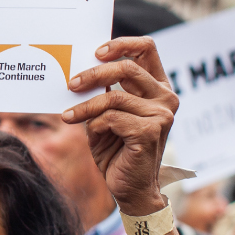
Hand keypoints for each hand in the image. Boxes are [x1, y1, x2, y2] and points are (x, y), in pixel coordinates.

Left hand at [63, 37, 178, 216]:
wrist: (130, 190)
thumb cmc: (117, 151)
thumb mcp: (107, 115)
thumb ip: (104, 92)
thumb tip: (82, 69)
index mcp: (158, 88)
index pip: (146, 48)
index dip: (121, 44)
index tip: (96, 52)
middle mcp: (165, 97)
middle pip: (127, 67)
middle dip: (94, 73)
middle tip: (72, 83)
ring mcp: (161, 114)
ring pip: (113, 96)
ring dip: (85, 107)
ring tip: (69, 115)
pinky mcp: (150, 131)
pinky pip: (112, 117)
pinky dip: (95, 125)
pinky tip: (91, 134)